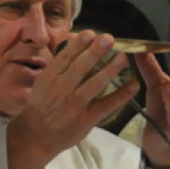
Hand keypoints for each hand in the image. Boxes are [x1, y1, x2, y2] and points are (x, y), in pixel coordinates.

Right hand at [7, 30, 136, 168]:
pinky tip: (133, 85)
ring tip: (122, 57)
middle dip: (96, 51)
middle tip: (109, 38)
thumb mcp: (44, 81)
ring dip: (110, 69)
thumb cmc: (42, 105)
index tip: (91, 33)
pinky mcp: (86, 119)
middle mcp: (61, 90)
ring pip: (95, 84)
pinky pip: (107, 105)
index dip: (78, 44)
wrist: (37, 134)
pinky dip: (121, 95)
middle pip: (81, 67)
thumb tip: (75, 41)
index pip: (65, 57)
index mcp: (50, 78)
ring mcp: (74, 105)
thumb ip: (60, 64)